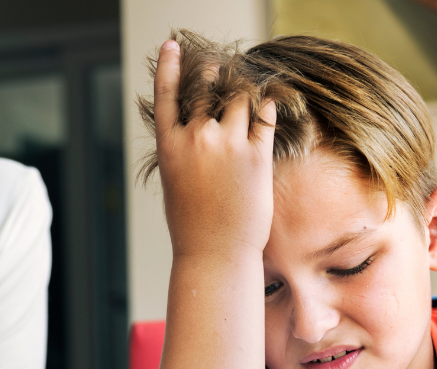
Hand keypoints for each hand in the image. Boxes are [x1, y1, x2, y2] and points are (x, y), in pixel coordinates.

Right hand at [152, 40, 276, 259]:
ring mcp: (227, 144)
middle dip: (215, 76)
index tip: (172, 47)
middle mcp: (196, 138)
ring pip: (239, 97)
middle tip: (222, 72)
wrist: (215, 254)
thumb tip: (195, 129)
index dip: (169, 66)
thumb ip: (183, 150)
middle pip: (206, 88)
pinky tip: (271, 102)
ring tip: (249, 95)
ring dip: (244, 91)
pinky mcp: (256, 155)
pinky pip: (265, 115)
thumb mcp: (175, 181)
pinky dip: (268, 104)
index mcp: (170, 146)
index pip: (165, 94)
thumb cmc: (193, 225)